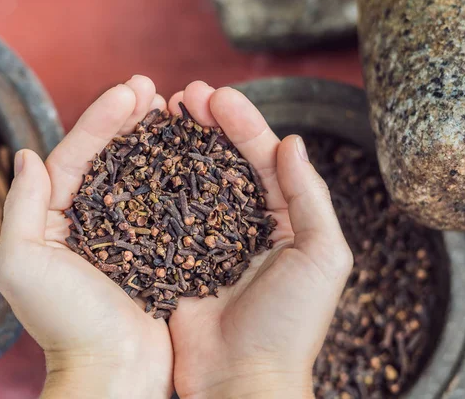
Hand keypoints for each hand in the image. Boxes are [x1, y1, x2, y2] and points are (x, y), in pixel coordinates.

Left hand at [0, 76, 172, 398]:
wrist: (114, 371)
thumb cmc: (66, 324)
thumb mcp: (23, 266)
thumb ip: (20, 209)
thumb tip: (26, 154)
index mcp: (56, 219)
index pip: (76, 155)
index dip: (100, 120)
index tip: (130, 90)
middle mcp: (91, 220)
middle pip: (110, 158)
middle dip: (128, 120)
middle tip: (153, 88)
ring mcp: (128, 232)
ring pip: (141, 175)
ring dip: (155, 140)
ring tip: (172, 109)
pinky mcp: (158, 248)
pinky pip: (167, 203)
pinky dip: (178, 176)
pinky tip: (193, 153)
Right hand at [166, 82, 352, 398]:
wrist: (243, 381)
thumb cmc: (290, 325)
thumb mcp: (322, 257)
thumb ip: (311, 198)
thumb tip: (291, 142)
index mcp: (284, 219)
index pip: (263, 158)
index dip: (242, 123)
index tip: (216, 95)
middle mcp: (246, 224)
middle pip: (225, 162)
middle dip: (208, 125)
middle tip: (185, 94)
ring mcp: (209, 239)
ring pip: (193, 181)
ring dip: (180, 146)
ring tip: (162, 113)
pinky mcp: (178, 258)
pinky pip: (167, 214)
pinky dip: (157, 185)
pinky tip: (142, 160)